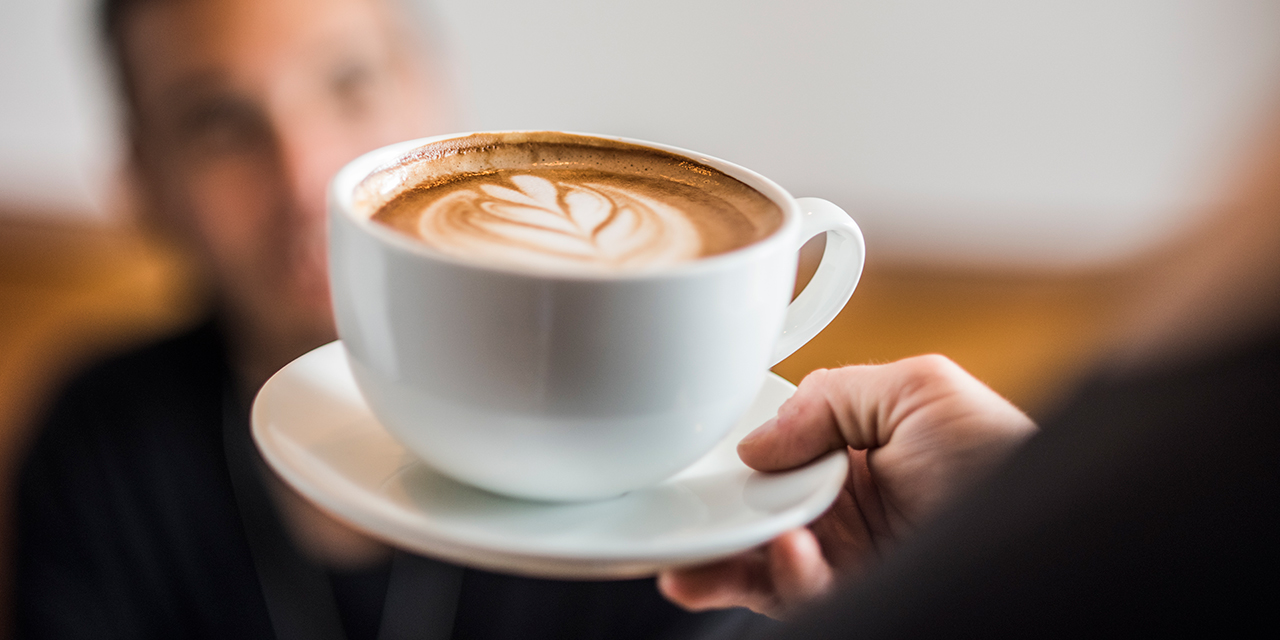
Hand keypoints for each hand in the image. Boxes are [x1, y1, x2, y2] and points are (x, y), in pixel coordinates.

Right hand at [658, 355, 1036, 617]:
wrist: (1061, 533)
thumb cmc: (1003, 455)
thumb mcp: (922, 388)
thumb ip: (833, 395)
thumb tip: (757, 442)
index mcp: (847, 450)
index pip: (767, 454)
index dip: (723, 458)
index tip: (678, 459)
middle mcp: (837, 507)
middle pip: (748, 512)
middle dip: (699, 520)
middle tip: (657, 522)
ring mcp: (842, 560)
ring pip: (757, 564)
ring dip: (720, 562)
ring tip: (687, 565)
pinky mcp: (850, 597)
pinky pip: (797, 594)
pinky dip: (784, 576)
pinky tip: (788, 553)